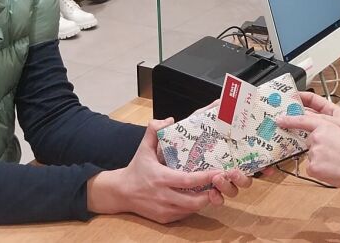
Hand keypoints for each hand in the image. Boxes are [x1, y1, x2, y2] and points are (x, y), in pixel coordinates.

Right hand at [88, 119, 240, 222]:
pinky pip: (184, 215)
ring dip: (203, 201)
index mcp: (161, 178)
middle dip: (209, 194)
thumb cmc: (136, 169)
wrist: (120, 192)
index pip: (187, 181)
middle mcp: (163, 196)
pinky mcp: (164, 219)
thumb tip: (169, 119)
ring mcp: (164, 210)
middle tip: (219, 184)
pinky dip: (193, 208)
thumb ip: (154, 131)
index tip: (218, 172)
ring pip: (191, 210)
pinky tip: (197, 198)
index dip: (205, 177)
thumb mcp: (143, 148)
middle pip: (193, 201)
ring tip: (212, 190)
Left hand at [277, 113, 339, 192]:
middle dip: (318, 148)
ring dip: (320, 160)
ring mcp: (314, 153)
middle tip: (334, 153)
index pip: (304, 120)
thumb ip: (328, 134)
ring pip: (312, 156)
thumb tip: (319, 141)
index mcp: (326, 126)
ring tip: (337, 163)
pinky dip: (320, 170)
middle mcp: (317, 138)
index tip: (279, 119)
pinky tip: (332, 170)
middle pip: (310, 142)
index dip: (290, 120)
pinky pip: (312, 168)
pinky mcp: (313, 168)